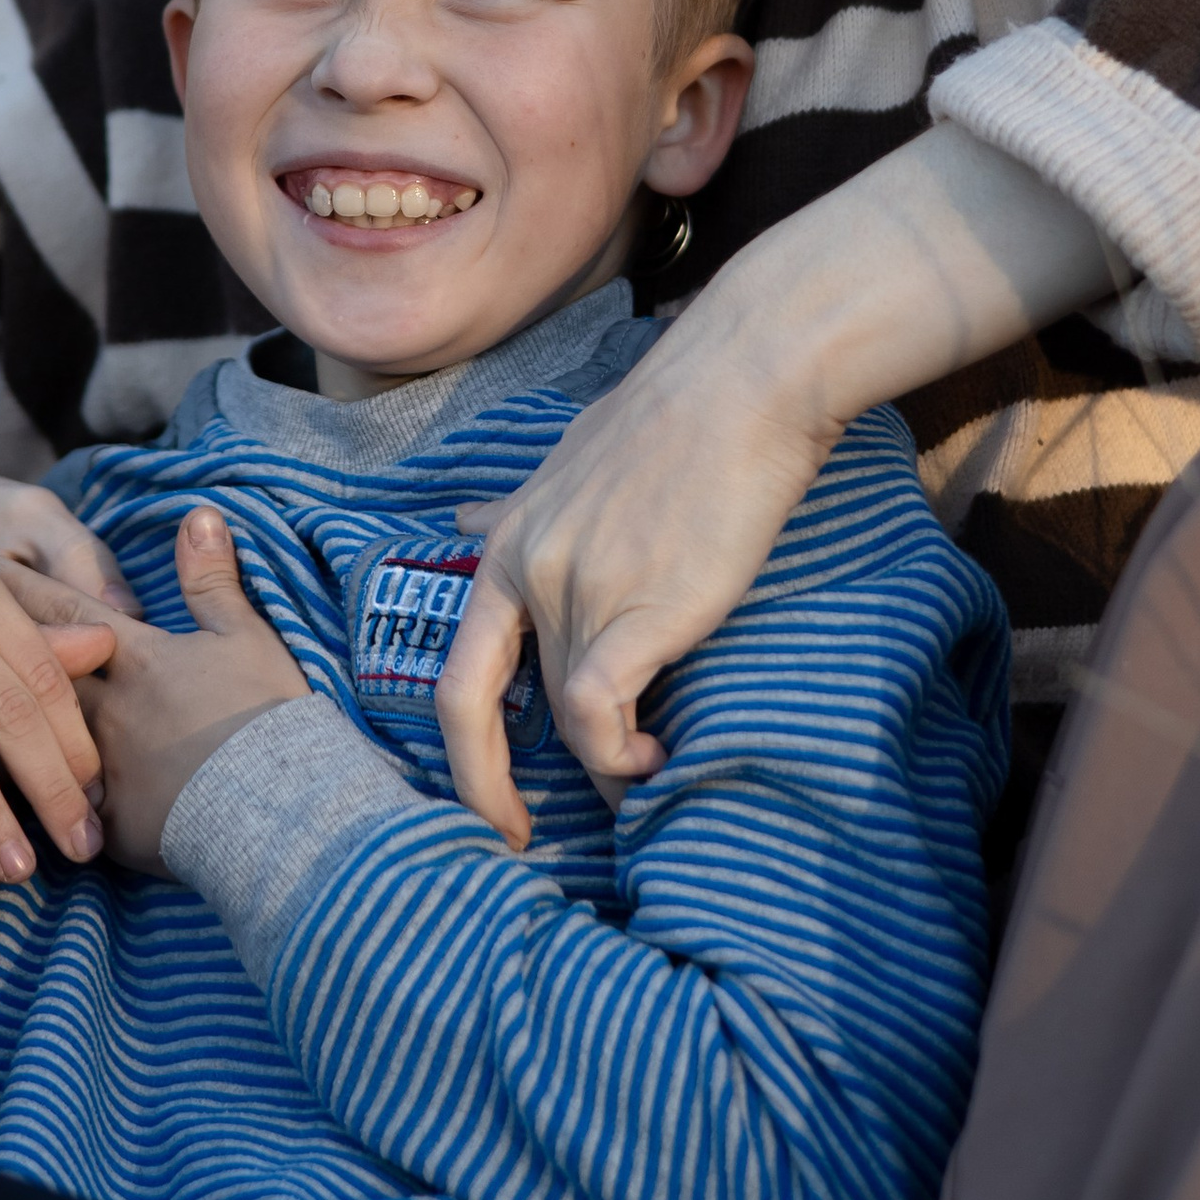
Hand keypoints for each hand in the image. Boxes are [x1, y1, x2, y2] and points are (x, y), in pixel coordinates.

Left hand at [8, 508, 307, 872]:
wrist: (276, 807)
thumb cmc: (266, 715)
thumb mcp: (246, 636)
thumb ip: (212, 579)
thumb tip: (200, 513)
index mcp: (137, 658)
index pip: (68, 612)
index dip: (27, 586)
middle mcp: (106, 709)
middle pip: (32, 673)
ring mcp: (102, 768)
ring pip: (30, 741)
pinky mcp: (108, 824)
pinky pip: (52, 808)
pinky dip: (24, 797)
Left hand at [437, 315, 833, 849]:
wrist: (742, 384)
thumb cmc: (670, 418)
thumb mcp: (564, 459)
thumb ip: (516, 510)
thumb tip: (466, 522)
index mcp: (509, 543)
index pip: (458, 675)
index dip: (465, 759)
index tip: (496, 808)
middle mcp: (530, 570)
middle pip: (524, 704)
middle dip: (540, 775)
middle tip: (580, 816)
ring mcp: (578, 589)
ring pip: (571, 716)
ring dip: (608, 767)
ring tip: (650, 771)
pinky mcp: (637, 608)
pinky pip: (598, 715)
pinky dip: (619, 756)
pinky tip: (655, 760)